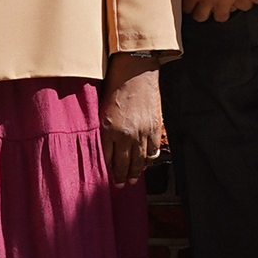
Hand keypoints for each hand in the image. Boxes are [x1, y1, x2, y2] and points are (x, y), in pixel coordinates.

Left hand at [99, 61, 167, 186]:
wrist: (135, 72)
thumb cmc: (115, 86)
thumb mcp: (102, 109)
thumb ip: (104, 129)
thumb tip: (106, 146)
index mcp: (108, 130)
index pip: (108, 158)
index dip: (109, 170)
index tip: (109, 177)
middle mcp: (125, 135)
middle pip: (123, 164)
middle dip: (121, 177)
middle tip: (120, 185)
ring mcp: (142, 132)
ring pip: (139, 160)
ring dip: (136, 172)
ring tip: (133, 179)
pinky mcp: (155, 127)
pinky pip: (152, 150)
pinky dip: (149, 159)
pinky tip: (145, 163)